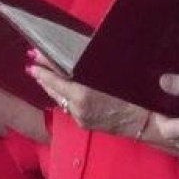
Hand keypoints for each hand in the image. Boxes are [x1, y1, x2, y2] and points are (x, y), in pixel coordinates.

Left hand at [28, 52, 146, 136]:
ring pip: (58, 99)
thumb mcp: (112, 75)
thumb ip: (90, 68)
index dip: (46, 65)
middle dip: (42, 74)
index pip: (58, 75)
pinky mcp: (83, 123)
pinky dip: (60, 96)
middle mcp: (78, 106)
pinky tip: (57, 89)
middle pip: (54, 88)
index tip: (35, 55)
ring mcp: (79, 116)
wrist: (145, 123)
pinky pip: (67, 106)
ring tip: (39, 74)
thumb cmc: (134, 94)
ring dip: (49, 86)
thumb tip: (76, 55)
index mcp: (85, 93)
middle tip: (32, 60)